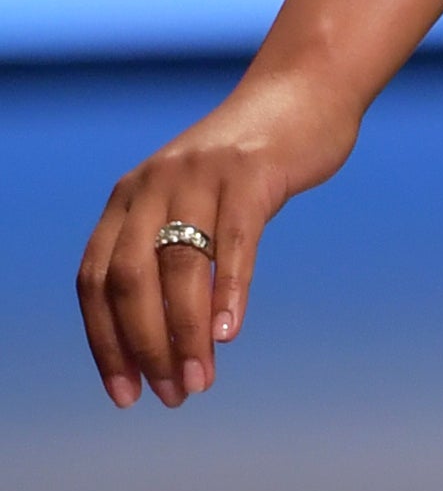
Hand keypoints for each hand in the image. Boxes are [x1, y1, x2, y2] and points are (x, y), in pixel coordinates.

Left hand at [79, 72, 360, 409]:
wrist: (300, 96)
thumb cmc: (249, 166)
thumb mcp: (192, 204)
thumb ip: (170, 255)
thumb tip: (164, 338)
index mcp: (128, 198)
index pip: (94, 281)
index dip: (104, 342)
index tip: (126, 394)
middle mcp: (151, 185)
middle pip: (128, 279)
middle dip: (143, 346)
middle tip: (173, 395)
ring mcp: (199, 176)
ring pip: (177, 268)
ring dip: (184, 334)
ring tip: (200, 380)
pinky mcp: (250, 174)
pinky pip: (233, 241)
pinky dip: (227, 292)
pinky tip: (228, 333)